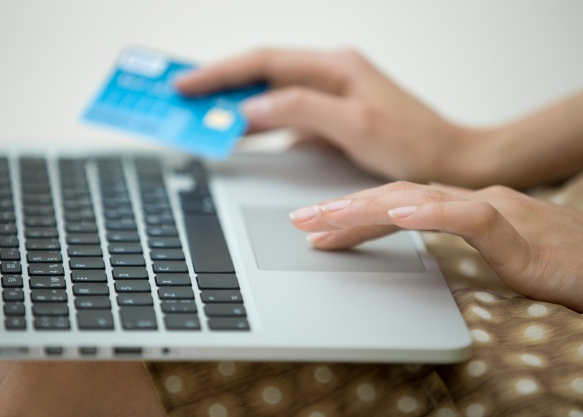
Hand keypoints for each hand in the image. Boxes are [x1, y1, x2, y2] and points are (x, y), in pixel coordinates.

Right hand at [176, 49, 487, 184]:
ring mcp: (330, 97)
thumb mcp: (356, 126)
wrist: (450, 163)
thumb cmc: (415, 143)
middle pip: (262, 73)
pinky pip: (285, 116)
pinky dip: (260, 124)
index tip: (187, 84)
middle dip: (220, 84)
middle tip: (181, 98)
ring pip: (271, 95)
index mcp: (335, 67)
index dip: (221, 73)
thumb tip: (254, 105)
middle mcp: (330, 75)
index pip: (264, 61)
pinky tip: (242, 133)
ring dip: (236, 105)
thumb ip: (302, 110)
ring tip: (201, 116)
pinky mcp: (331, 119)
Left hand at [289, 181, 582, 311]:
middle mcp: (471, 201)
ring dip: (369, 208)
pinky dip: (434, 214)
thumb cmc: (555, 260)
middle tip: (300, 219)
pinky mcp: (518, 233)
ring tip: (329, 216)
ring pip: (420, 200)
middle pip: (395, 198)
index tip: (315, 228)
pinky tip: (400, 217)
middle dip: (344, 208)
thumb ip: (455, 244)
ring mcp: (495, 211)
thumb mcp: (493, 253)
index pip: (395, 206)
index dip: (352, 215)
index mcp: (461, 207)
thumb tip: (412, 244)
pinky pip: (471, 218)